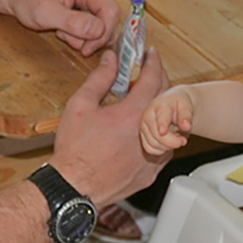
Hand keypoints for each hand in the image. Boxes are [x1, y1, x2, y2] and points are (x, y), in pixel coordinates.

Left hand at [6, 0, 116, 55]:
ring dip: (85, 36)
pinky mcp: (88, 3)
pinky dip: (82, 33)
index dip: (103, 34)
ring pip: (102, 24)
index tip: (86, 49)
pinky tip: (65, 30)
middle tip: (69, 40)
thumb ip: (73, 22)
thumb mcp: (46, 13)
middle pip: (109, 19)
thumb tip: (98, 30)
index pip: (111, 12)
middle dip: (92, 37)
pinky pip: (94, 23)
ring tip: (63, 32)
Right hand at [52, 47, 168, 205]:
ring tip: (146, 102)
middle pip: (164, 98)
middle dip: (159, 79)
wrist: (74, 187)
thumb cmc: (74, 150)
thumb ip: (99, 79)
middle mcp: (147, 134)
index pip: (151, 79)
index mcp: (131, 114)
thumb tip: (110, 59)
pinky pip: (164, 147)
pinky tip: (144, 131)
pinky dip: (158, 134)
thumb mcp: (80, 106)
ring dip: (161, 108)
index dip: (153, 62)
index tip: (151, 54)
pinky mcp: (151, 172)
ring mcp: (152, 155)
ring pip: (168, 125)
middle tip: (150, 71)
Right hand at [139, 86, 194, 158]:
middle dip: (172, 142)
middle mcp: (148, 116)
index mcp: (160, 105)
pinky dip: (161, 150)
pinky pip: (150, 149)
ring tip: (177, 138)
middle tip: (184, 140)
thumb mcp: (186, 106)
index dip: (161, 125)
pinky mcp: (143, 136)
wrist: (172, 106)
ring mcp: (144, 127)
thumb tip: (186, 126)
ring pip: (153, 144)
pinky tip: (168, 143)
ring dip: (168, 146)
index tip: (163, 132)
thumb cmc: (178, 106)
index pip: (161, 117)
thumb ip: (186, 115)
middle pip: (157, 135)